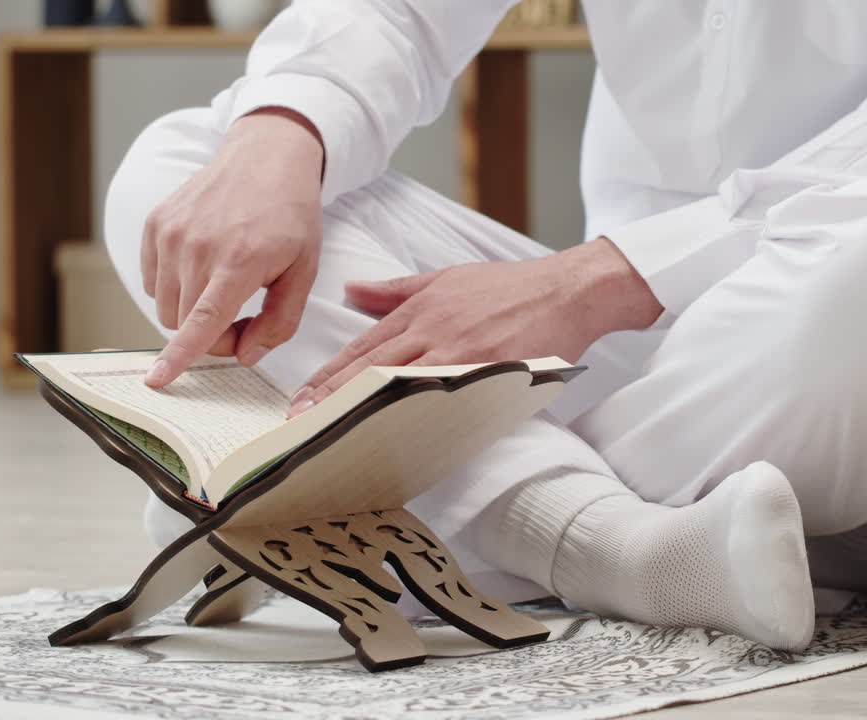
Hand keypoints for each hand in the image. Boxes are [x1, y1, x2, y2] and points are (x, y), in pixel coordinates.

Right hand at [141, 107, 324, 387]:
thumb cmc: (290, 216)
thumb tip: (247, 356)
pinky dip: (175, 286)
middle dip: (211, 334)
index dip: (181, 355)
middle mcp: (198, 245)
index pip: (202, 320)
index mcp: (239, 259)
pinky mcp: (155, 223)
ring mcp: (171, 232)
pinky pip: (153, 280)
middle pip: (184, 323)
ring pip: (166, 305)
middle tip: (243, 314)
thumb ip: (280, 321)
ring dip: (192, 311)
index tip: (158, 380)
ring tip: (224, 285)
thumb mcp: (304, 271)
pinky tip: (203, 265)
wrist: (266, 157)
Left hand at [289, 237, 661, 415]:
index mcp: (419, 310)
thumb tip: (353, 290)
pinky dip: (417, 413)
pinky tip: (394, 432)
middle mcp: (432, 329)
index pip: (363, 348)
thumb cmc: (510, 287)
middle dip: (331, 395)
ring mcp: (458, 351)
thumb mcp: (445, 277)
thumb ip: (396, 289)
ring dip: (363, 408)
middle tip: (299, 421)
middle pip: (371, 367)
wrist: (566, 290)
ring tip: (332, 431)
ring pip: (399, 383)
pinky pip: (444, 396)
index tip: (301, 398)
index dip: (329, 375)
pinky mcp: (486, 369)